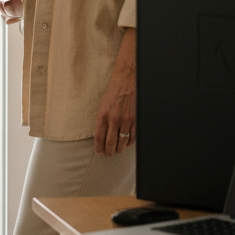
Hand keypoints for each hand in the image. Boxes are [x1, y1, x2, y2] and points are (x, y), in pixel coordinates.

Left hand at [95, 30, 135, 155]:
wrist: (125, 79)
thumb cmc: (113, 90)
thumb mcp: (102, 104)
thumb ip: (102, 119)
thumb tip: (102, 134)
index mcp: (102, 115)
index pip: (99, 137)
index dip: (99, 148)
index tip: (99, 153)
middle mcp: (113, 119)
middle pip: (110, 143)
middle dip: (109, 152)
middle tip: (108, 155)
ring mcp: (126, 120)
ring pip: (122, 142)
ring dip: (119, 149)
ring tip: (117, 151)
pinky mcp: (135, 119)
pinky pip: (133, 136)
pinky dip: (130, 141)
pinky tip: (127, 142)